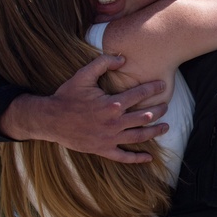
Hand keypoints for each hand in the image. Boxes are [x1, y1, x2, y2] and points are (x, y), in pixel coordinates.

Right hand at [1, 55, 168, 163]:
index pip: (139, 95)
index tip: (162, 85)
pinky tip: (148, 157)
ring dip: (155, 132)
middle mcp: (114, 122)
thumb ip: (103, 63)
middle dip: (159, 110)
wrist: (49, 119)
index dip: (153, 89)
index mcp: (112, 104)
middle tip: (167, 105)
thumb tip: (123, 58)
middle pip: (144, 116)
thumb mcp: (83, 75)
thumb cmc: (67, 96)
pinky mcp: (102, 150)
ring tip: (166, 127)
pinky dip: (137, 158)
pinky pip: (123, 157)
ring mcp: (109, 138)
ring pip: (139, 136)